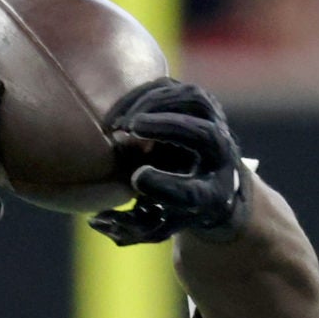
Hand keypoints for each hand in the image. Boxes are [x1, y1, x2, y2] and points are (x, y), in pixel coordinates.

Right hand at [89, 78, 252, 246]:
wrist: (209, 179)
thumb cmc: (177, 207)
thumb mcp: (156, 226)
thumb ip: (127, 228)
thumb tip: (97, 220)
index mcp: (212, 195)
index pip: (195, 193)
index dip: (165, 187)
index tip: (135, 179)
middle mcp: (221, 156)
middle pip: (204, 135)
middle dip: (168, 128)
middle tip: (129, 130)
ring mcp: (214, 122)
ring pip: (191, 100)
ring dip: (152, 106)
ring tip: (118, 123)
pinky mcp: (197, 100)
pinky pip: (173, 89)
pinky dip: (144, 95)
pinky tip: (120, 113)